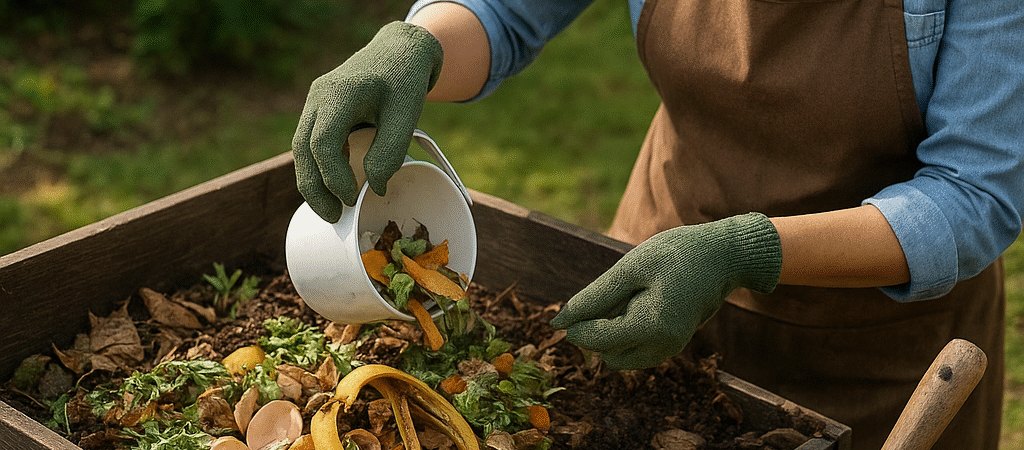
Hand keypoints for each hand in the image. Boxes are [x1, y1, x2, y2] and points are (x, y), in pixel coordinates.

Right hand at [292, 21, 443, 221]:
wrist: (399, 50)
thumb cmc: (405, 80)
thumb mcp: (407, 114)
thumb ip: (390, 151)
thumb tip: (374, 188)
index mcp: (339, 93)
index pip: (322, 143)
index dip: (333, 176)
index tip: (352, 198)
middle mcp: (319, 96)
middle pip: (302, 149)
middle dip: (314, 188)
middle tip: (333, 217)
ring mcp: (315, 102)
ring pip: (300, 149)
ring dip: (312, 181)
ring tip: (332, 210)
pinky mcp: (319, 110)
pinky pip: (310, 143)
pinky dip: (318, 167)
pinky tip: (333, 187)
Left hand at [550, 213, 781, 369]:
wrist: (725, 256)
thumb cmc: (677, 254)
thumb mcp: (630, 268)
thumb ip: (594, 298)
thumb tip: (558, 323)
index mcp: (651, 327)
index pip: (596, 340)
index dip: (577, 323)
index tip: (577, 302)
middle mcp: (662, 347)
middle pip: (606, 353)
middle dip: (596, 330)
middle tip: (610, 293)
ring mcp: (670, 349)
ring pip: (619, 355)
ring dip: (611, 332)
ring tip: (628, 296)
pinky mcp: (672, 345)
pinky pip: (635, 349)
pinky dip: (626, 331)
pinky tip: (637, 303)